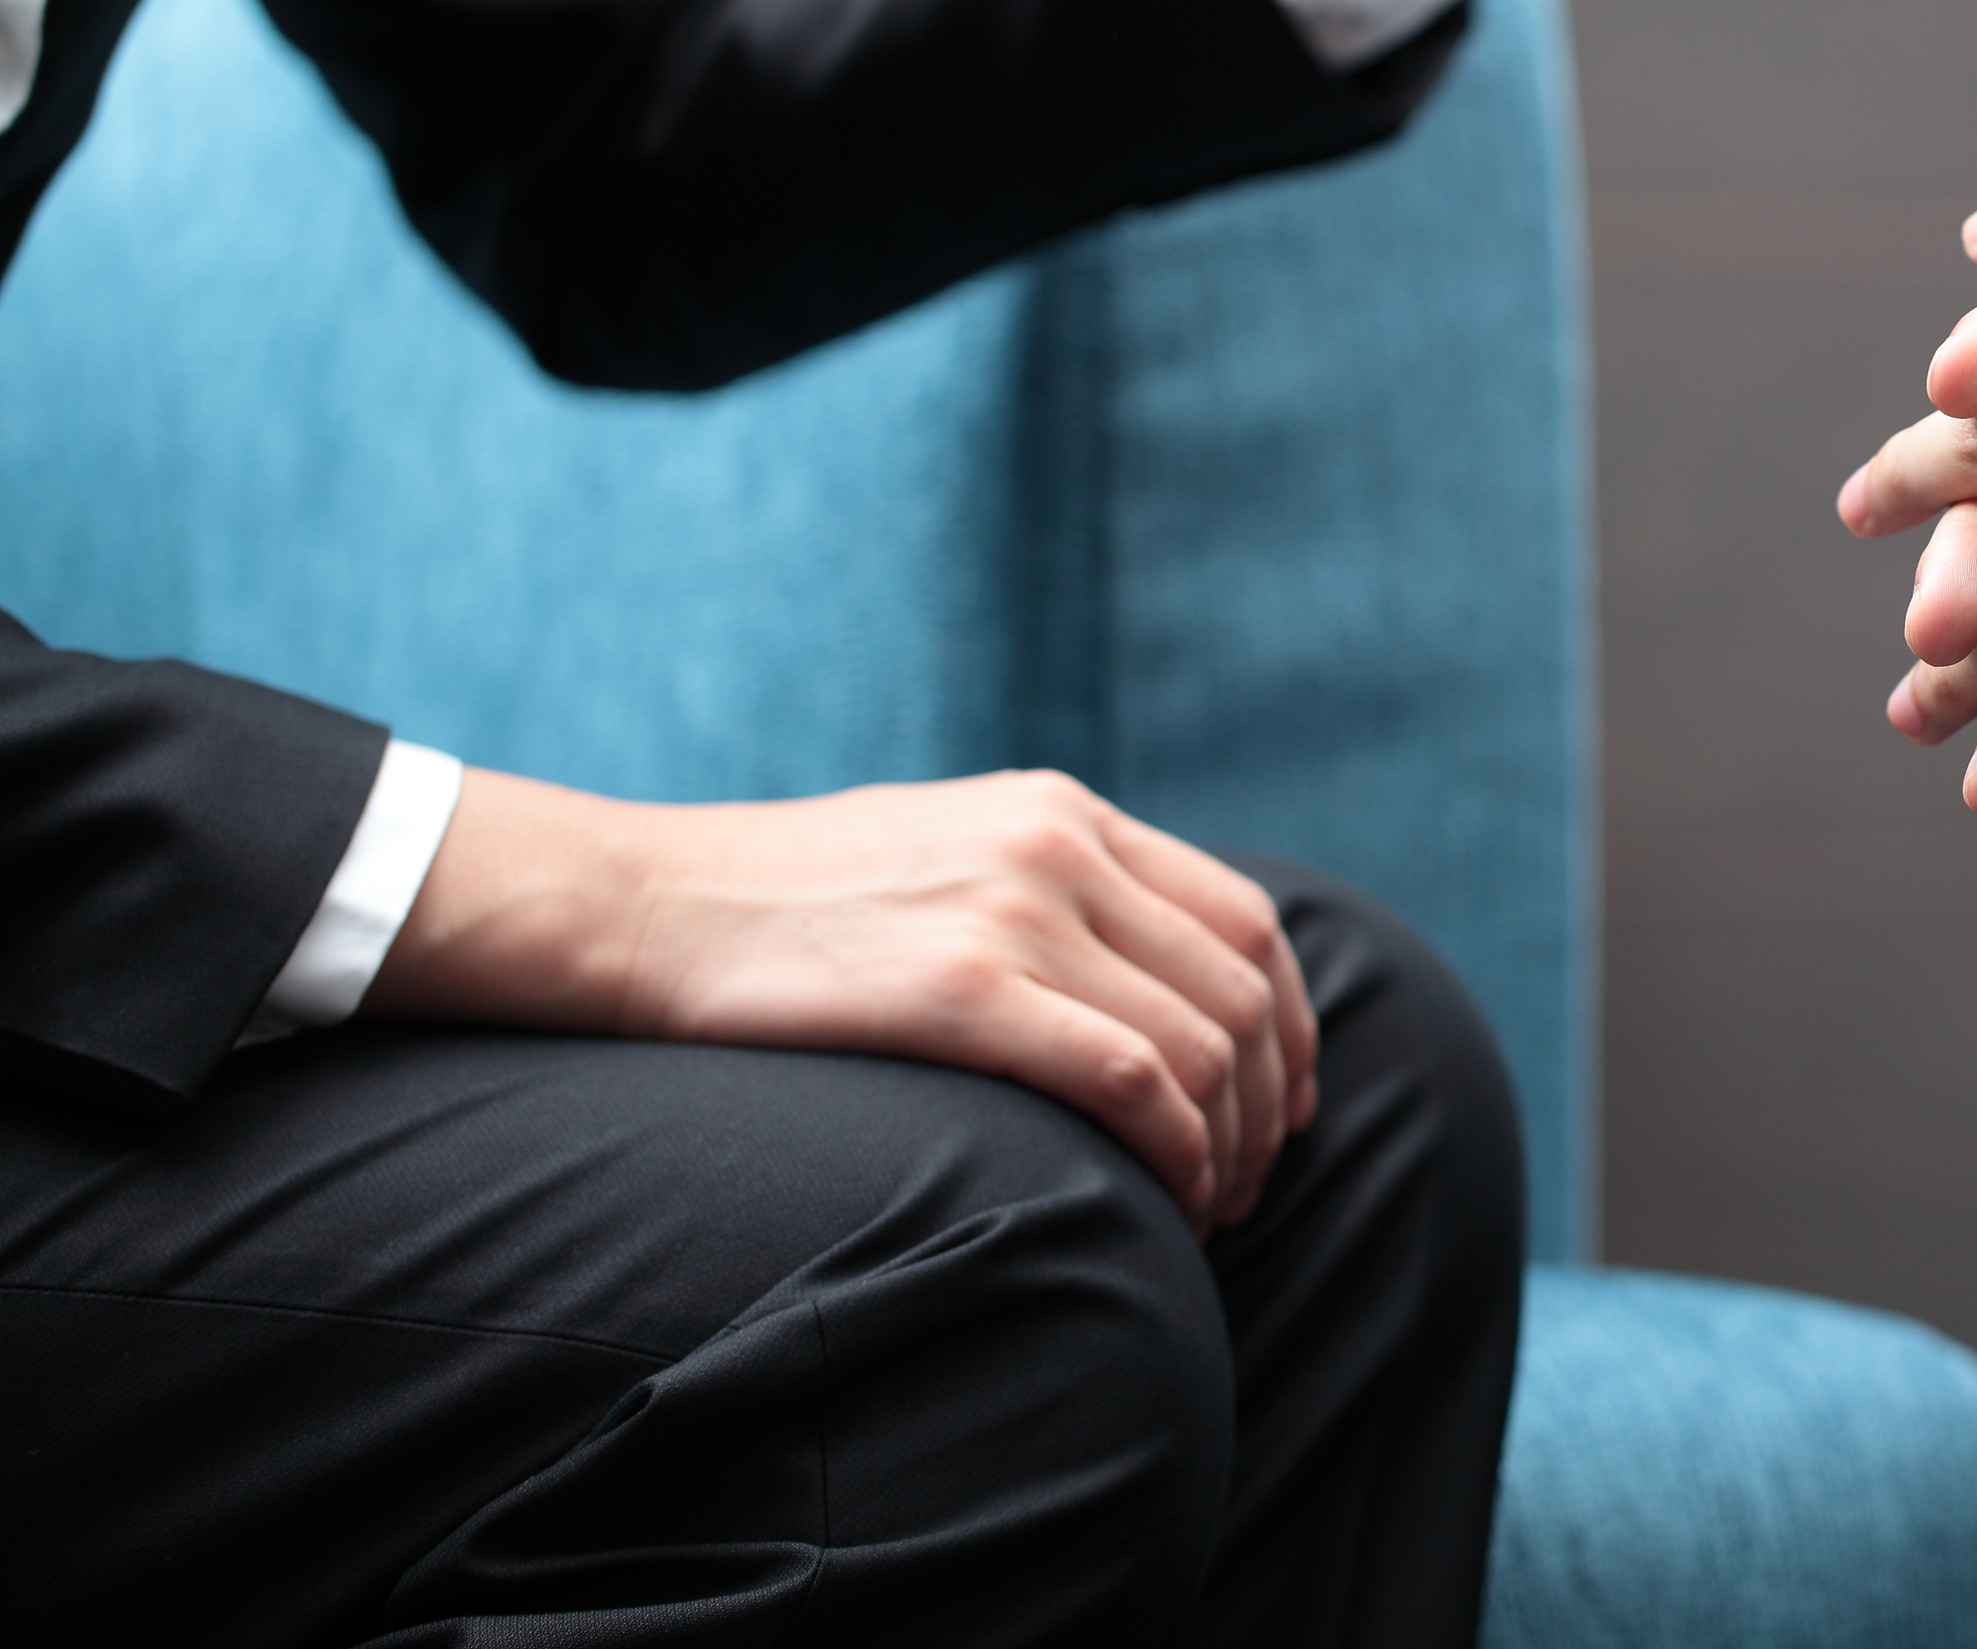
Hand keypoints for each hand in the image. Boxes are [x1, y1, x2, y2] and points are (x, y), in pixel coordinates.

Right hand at [365, 767, 1312, 1236]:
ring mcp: (1016, 910)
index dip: (1289, 1026)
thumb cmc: (786, 905)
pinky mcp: (961, 987)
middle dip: (1263, 1105)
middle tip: (1242, 1186)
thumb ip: (1052, 891)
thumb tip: (1146, 980)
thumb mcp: (948, 851)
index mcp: (1066, 811)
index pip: (1246, 921)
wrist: (644, 906)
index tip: (1283, 1106)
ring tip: (1201, 1210)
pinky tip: (1164, 1201)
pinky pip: (1129, 1078)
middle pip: (1239, 990)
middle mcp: (1061, 846)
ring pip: (1199, 1043)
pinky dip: (1173, 1151)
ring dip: (1224, 1145)